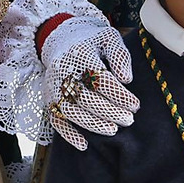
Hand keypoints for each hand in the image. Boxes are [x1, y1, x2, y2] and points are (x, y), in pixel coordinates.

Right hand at [41, 17, 139, 150]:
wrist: (62, 40)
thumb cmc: (92, 41)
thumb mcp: (109, 38)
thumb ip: (120, 55)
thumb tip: (127, 79)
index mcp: (80, 51)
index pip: (100, 78)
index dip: (119, 94)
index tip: (135, 106)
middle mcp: (63, 69)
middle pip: (85, 96)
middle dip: (109, 111)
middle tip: (129, 120)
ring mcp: (53, 85)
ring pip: (70, 110)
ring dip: (92, 123)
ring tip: (113, 129)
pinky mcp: (48, 97)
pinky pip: (55, 119)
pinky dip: (68, 133)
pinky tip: (84, 144)